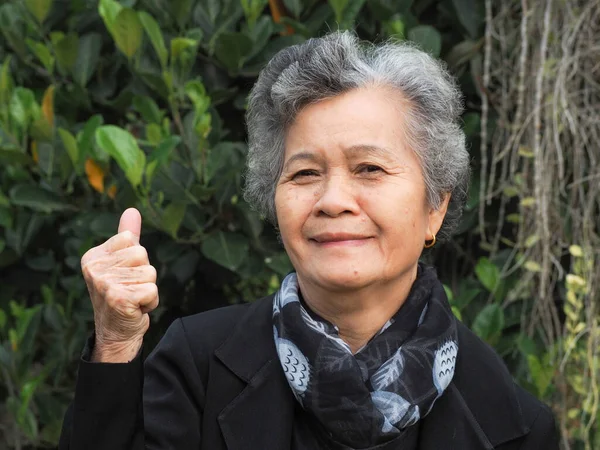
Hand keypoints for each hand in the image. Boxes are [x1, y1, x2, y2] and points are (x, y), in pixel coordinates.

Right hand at [81, 208, 158, 361]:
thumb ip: (127, 236)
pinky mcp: (119, 299)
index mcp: (93, 256)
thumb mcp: (121, 263)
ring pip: (150, 272)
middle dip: (144, 274)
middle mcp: (95, 269)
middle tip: (129, 289)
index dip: (136, 259)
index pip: (131, 239)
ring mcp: (105, 284)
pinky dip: (150, 302)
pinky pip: (152, 290)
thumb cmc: (120, 295)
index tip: (124, 275)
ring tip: (132, 299)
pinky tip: (136, 309)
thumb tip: (132, 210)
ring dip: (147, 288)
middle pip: (142, 254)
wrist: (115, 334)